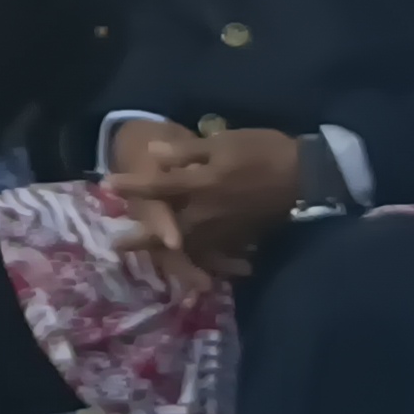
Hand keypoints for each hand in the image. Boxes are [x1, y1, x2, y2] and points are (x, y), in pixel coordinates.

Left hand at [120, 126, 302, 279]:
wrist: (306, 175)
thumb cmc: (262, 151)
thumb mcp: (222, 143)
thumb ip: (185, 153)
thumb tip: (152, 155)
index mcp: (201, 185)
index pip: (158, 187)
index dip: (131, 186)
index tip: (107, 186)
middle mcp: (208, 213)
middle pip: (168, 229)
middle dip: (143, 239)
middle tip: (117, 247)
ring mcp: (226, 230)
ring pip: (191, 248)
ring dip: (168, 255)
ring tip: (148, 262)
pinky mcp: (242, 239)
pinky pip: (217, 256)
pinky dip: (204, 263)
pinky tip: (195, 270)